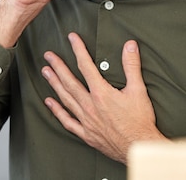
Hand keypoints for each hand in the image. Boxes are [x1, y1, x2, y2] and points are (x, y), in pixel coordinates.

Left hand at [41, 32, 166, 162]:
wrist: (139, 148)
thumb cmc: (140, 122)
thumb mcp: (139, 90)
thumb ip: (132, 66)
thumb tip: (130, 46)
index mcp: (101, 93)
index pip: (86, 66)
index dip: (78, 50)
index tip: (72, 38)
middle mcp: (90, 106)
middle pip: (69, 81)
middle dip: (58, 66)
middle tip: (48, 55)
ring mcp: (86, 120)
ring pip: (65, 98)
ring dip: (54, 84)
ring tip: (45, 72)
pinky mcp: (86, 133)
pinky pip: (67, 121)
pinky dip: (57, 111)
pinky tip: (49, 102)